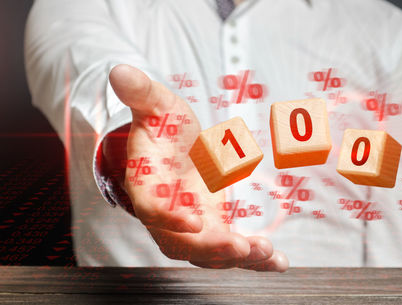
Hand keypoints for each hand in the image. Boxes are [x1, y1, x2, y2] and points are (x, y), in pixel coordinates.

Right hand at [108, 64, 287, 270]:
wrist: (173, 151)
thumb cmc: (163, 129)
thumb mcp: (156, 106)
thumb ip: (142, 93)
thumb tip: (120, 70)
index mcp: (148, 185)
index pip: (152, 208)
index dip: (169, 217)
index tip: (193, 222)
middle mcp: (168, 214)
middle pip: (183, 242)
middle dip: (211, 247)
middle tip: (240, 247)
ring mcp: (192, 226)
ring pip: (209, 253)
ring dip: (237, 258)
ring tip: (267, 255)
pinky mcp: (214, 229)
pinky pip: (230, 250)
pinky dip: (253, 260)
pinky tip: (276, 262)